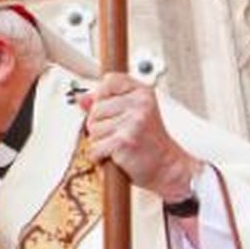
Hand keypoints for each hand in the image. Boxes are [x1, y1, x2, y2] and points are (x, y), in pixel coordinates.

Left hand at [81, 74, 200, 201]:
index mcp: (142, 93)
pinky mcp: (124, 141)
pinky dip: (100, 157)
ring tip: (119, 146)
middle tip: (118, 135)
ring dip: (101, 142)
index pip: (109, 81)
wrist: (167, 167)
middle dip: (100, 125)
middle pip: (96, 108)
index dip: (103, 96)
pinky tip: (114, 157)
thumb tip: (82, 99)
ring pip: (93, 129)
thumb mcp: (134, 114)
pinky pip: (95, 147)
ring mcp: (132, 122)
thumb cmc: (150, 143)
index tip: (112, 111)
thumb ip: (107, 103)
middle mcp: (139, 104)